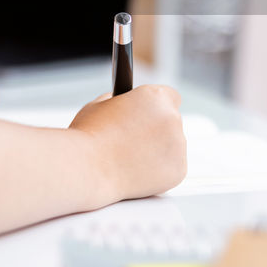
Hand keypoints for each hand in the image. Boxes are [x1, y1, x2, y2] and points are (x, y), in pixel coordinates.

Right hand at [68, 85, 186, 200]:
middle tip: (132, 139)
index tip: (147, 113)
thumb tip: (125, 104)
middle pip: (171, 121)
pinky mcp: (178, 170)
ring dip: (157, 149)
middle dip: (155, 128)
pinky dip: (158, 169)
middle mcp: (172, 118)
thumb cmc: (89, 137)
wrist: (88, 170)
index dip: (155, 105)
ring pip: (172, 145)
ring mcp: (178, 146)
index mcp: (154, 97)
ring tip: (129, 157)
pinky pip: (172, 167)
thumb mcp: (99, 105)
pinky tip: (135, 170)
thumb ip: (119, 101)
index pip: (169, 96)